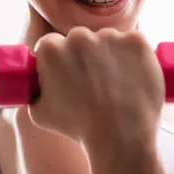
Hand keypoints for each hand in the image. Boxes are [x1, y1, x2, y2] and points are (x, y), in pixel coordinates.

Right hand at [27, 26, 165, 149]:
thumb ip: (36, 90)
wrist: (119, 136)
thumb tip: (38, 84)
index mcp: (51, 48)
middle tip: (95, 82)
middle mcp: (79, 36)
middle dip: (86, 56)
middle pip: (81, 40)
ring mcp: (111, 36)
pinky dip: (136, 56)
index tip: (69, 73)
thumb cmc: (78, 128)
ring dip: (111, 55)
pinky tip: (134, 77)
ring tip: (117, 85)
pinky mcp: (137, 42)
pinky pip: (135, 43)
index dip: (61, 60)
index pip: (53, 45)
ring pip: (109, 41)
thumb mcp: (39, 112)